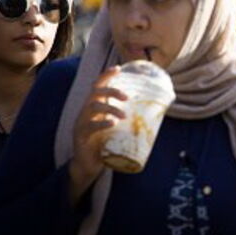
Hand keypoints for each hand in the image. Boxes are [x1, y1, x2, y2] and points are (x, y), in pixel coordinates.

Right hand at [68, 67, 126, 204]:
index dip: (106, 76)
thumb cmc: (104, 144)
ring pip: (92, 108)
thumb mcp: (116, 128)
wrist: (88, 166)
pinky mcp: (80, 137)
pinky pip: (89, 126)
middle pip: (95, 94)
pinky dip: (102, 123)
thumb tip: (155, 111)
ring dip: (110, 109)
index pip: (97, 86)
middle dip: (111, 92)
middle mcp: (85, 112)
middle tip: (126, 97)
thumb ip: (127, 118)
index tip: (118, 68)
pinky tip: (112, 124)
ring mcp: (80, 124)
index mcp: (94, 107)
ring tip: (123, 116)